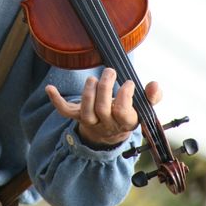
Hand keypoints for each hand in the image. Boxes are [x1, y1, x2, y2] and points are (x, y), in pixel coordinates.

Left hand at [45, 67, 161, 147]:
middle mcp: (106, 125)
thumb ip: (152, 96)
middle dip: (105, 89)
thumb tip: (155, 85)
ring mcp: (90, 122)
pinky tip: (49, 88)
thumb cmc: (127, 114)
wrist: (110, 134)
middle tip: (109, 71)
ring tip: (93, 79)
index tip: (128, 83)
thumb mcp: (143, 108)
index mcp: (125, 122)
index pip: (123, 112)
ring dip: (87, 94)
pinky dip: (56, 100)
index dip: (125, 97)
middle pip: (102, 109)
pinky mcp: (76, 117)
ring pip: (85, 112)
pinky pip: (64, 111)